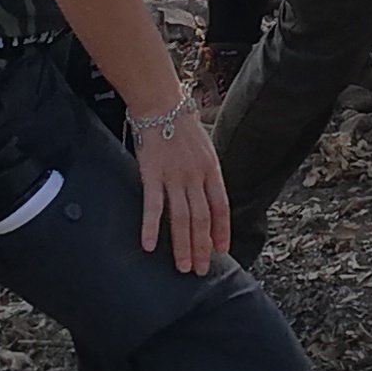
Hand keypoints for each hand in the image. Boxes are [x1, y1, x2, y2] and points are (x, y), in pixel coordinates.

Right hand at [130, 102, 230, 274]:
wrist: (160, 102)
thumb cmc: (180, 122)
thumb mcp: (204, 147)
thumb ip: (206, 172)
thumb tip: (208, 195)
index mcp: (211, 169)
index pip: (221, 207)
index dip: (222, 231)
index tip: (222, 250)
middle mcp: (196, 176)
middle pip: (202, 219)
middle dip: (203, 247)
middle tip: (201, 269)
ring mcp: (174, 176)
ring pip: (181, 218)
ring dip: (183, 245)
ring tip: (183, 266)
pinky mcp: (151, 173)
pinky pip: (152, 205)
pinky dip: (150, 227)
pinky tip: (149, 246)